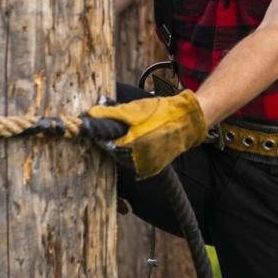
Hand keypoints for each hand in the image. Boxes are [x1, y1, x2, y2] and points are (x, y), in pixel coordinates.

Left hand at [86, 90, 207, 178]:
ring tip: (125, 135)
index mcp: (133, 146)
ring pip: (125, 159)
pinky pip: (136, 163)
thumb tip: (91, 114)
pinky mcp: (154, 168)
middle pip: (115, 154)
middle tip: (110, 131)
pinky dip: (132, 154)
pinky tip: (135, 141)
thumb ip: (112, 113)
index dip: (101, 136)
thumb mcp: (134, 109)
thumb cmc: (161, 113)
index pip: (107, 146)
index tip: (96, 129)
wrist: (186, 121)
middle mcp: (140, 161)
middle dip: (111, 143)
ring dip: (121, 149)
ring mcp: (148, 166)